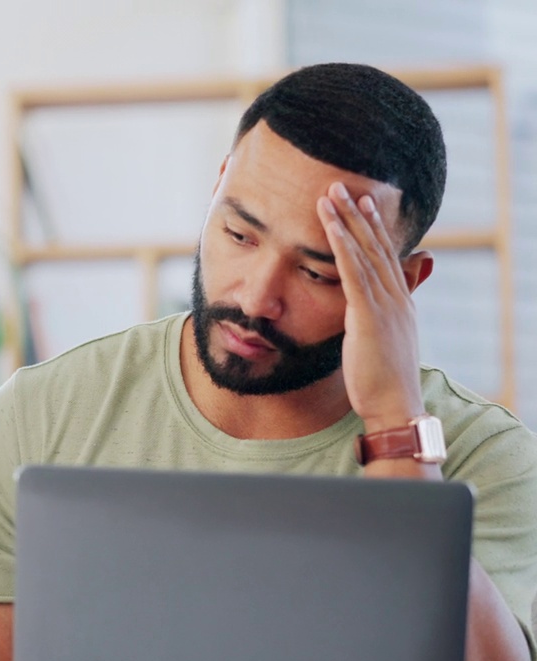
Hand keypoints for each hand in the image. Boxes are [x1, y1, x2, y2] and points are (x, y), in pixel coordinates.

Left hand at [316, 182, 426, 429]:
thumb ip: (371, 323)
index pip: (385, 256)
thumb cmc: (381, 382)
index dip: (374, 228)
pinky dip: (341, 245)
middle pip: (376, 246)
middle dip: (358, 214)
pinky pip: (353, 272)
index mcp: (399, 304)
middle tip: (343, 186)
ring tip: (330, 194)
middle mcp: (396, 298)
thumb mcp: (377, 345)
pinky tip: (330, 226)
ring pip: (364, 252)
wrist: (395, 406)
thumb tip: (363, 315)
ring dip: (346, 221)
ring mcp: (385, 304)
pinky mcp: (369, 314)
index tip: (364, 203)